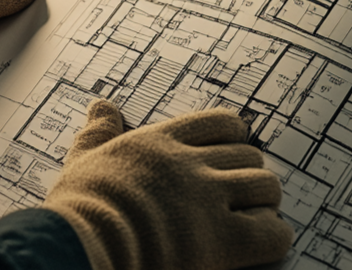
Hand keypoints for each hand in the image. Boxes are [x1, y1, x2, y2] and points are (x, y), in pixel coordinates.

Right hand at [42, 100, 292, 269]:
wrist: (83, 245)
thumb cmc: (78, 211)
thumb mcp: (84, 161)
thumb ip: (98, 134)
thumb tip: (100, 106)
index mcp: (160, 143)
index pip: (221, 122)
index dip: (234, 139)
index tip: (229, 156)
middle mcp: (191, 164)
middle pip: (250, 155)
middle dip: (248, 175)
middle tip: (239, 196)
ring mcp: (209, 199)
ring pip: (267, 187)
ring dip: (264, 203)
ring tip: (253, 219)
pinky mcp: (223, 239)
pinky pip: (273, 232)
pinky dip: (273, 237)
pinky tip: (258, 244)